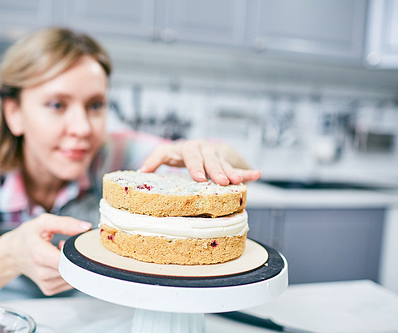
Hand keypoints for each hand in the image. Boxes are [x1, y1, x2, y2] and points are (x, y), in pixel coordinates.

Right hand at [1, 213, 91, 295]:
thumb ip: (66, 223)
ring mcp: (46, 283)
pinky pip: (70, 282)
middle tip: (69, 245)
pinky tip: (60, 262)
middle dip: (77, 256)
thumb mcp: (43, 222)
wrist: (12, 254)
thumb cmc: (27, 237)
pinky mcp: (49, 289)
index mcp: (39, 254)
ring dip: (73, 264)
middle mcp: (42, 272)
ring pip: (74, 276)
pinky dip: (70, 271)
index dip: (78, 252)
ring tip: (61, 252)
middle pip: (73, 269)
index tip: (78, 244)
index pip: (67, 260)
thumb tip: (86, 227)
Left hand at [139, 140, 260, 184]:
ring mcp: (215, 155)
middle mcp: (201, 149)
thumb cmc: (180, 154)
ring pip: (222, 162)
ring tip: (237, 181)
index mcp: (185, 148)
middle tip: (218, 181)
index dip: (193, 166)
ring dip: (230, 172)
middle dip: (213, 169)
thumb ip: (155, 160)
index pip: (187, 154)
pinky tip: (257, 174)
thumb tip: (140, 171)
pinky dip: (247, 172)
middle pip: (207, 158)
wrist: (201, 147)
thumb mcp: (167, 154)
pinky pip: (238, 166)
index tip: (199, 179)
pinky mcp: (227, 161)